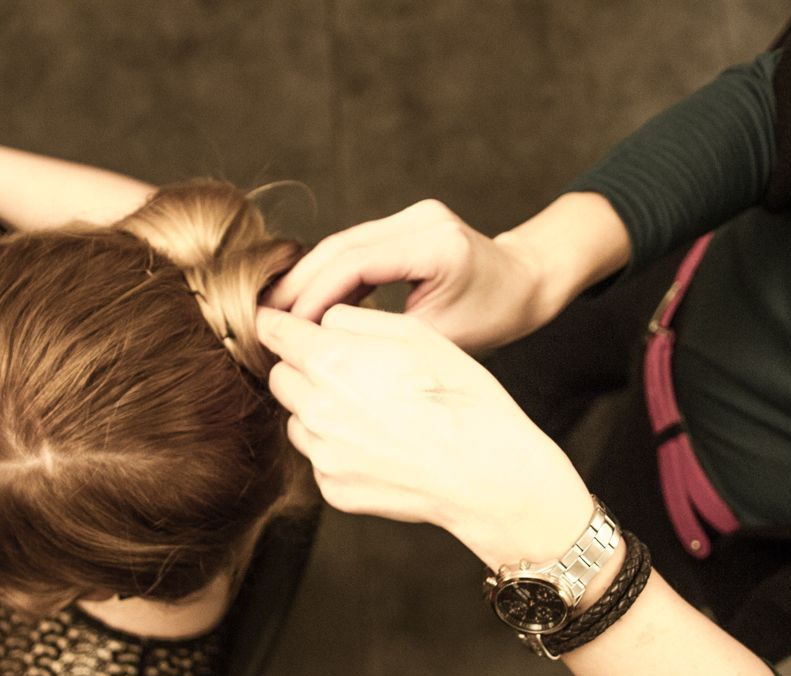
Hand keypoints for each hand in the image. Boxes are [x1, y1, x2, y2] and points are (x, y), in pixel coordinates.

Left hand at [257, 305, 593, 567]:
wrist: (484, 473)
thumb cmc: (460, 398)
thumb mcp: (416, 334)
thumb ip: (356, 319)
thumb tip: (322, 321)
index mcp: (331, 361)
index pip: (274, 331)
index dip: (278, 324)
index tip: (283, 324)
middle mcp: (315, 409)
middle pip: (280, 376)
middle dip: (302, 367)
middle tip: (347, 369)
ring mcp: (322, 454)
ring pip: (296, 418)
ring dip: (317, 408)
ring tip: (371, 410)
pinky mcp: (333, 488)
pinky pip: (319, 456)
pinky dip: (337, 447)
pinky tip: (380, 443)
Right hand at [264, 199, 551, 352]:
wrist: (527, 283)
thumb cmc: (494, 316)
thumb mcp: (440, 339)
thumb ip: (382, 335)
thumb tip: (322, 346)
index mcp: (433, 245)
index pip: (354, 264)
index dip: (312, 296)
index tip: (283, 329)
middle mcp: (420, 219)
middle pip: (339, 247)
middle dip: (298, 284)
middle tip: (263, 320)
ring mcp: (412, 215)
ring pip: (341, 244)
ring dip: (308, 279)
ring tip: (278, 314)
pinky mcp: (407, 221)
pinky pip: (356, 247)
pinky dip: (330, 274)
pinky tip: (309, 302)